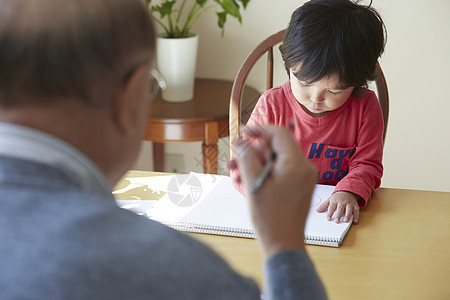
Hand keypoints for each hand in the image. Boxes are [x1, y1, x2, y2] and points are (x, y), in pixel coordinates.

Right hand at [232, 125, 316, 257]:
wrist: (284, 245)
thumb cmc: (271, 219)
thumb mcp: (253, 184)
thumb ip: (247, 158)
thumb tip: (241, 141)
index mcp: (296, 165)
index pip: (279, 133)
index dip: (259, 129)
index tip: (243, 132)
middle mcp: (304, 168)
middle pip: (275, 147)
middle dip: (252, 152)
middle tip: (233, 160)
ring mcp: (302, 178)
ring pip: (275, 160)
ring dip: (255, 164)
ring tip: (236, 173)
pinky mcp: (298, 186)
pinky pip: (280, 171)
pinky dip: (264, 173)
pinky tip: (247, 180)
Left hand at [316, 191, 359, 222]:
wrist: (348, 191)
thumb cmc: (338, 197)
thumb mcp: (330, 199)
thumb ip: (324, 205)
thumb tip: (317, 210)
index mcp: (335, 201)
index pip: (331, 207)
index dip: (330, 213)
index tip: (328, 219)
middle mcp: (342, 202)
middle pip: (340, 208)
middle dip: (338, 215)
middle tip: (336, 221)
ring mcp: (349, 203)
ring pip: (349, 209)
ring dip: (347, 215)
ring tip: (345, 221)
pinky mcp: (355, 205)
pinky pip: (356, 211)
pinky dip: (356, 216)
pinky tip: (355, 221)